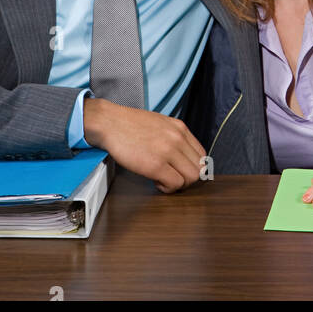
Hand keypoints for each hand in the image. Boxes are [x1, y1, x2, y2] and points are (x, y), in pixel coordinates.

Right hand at [83, 97, 205, 193]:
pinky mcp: (155, 165)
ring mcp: (168, 151)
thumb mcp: (160, 124)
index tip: (181, 171)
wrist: (110, 123)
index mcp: (180, 128)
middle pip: (199, 168)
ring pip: (191, 178)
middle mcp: (178, 138)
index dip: (193, 167)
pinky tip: (156, 181)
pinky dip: (167, 188)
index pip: (202, 155)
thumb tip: (183, 157)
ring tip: (163, 179)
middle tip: (172, 177)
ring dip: (178, 184)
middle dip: (187, 178)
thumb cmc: (131, 125)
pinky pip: (174, 184)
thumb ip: (174, 137)